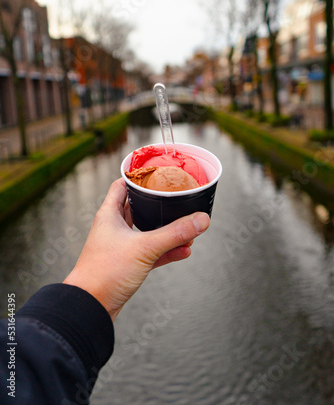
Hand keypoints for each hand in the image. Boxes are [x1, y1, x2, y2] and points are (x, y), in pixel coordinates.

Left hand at [64, 178, 209, 319]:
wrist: (90, 307)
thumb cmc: (105, 272)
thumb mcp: (145, 248)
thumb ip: (174, 233)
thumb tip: (201, 220)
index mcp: (109, 214)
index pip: (123, 185)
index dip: (139, 177)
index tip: (157, 173)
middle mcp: (113, 227)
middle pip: (138, 207)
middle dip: (159, 205)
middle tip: (177, 199)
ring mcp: (120, 246)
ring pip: (147, 231)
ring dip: (167, 231)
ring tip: (188, 229)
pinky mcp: (127, 264)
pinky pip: (151, 253)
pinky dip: (166, 251)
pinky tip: (184, 251)